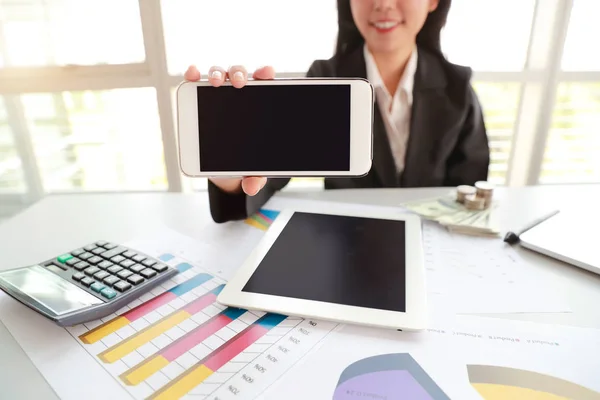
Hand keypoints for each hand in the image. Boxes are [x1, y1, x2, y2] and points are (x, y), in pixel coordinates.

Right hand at [183, 64, 275, 195]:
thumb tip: (253, 186)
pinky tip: (191, 75)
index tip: (266, 73)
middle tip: (240, 84)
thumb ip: (256, 176)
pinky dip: (192, 75)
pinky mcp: (199, 99)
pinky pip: (195, 82)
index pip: (264, 84)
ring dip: (217, 73)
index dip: (265, 74)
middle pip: (240, 75)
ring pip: (219, 75)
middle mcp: (239, 94)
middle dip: (240, 74)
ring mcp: (219, 94)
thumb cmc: (243, 159)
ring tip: (216, 83)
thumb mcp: (252, 170)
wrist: (223, 167)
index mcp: (258, 105)